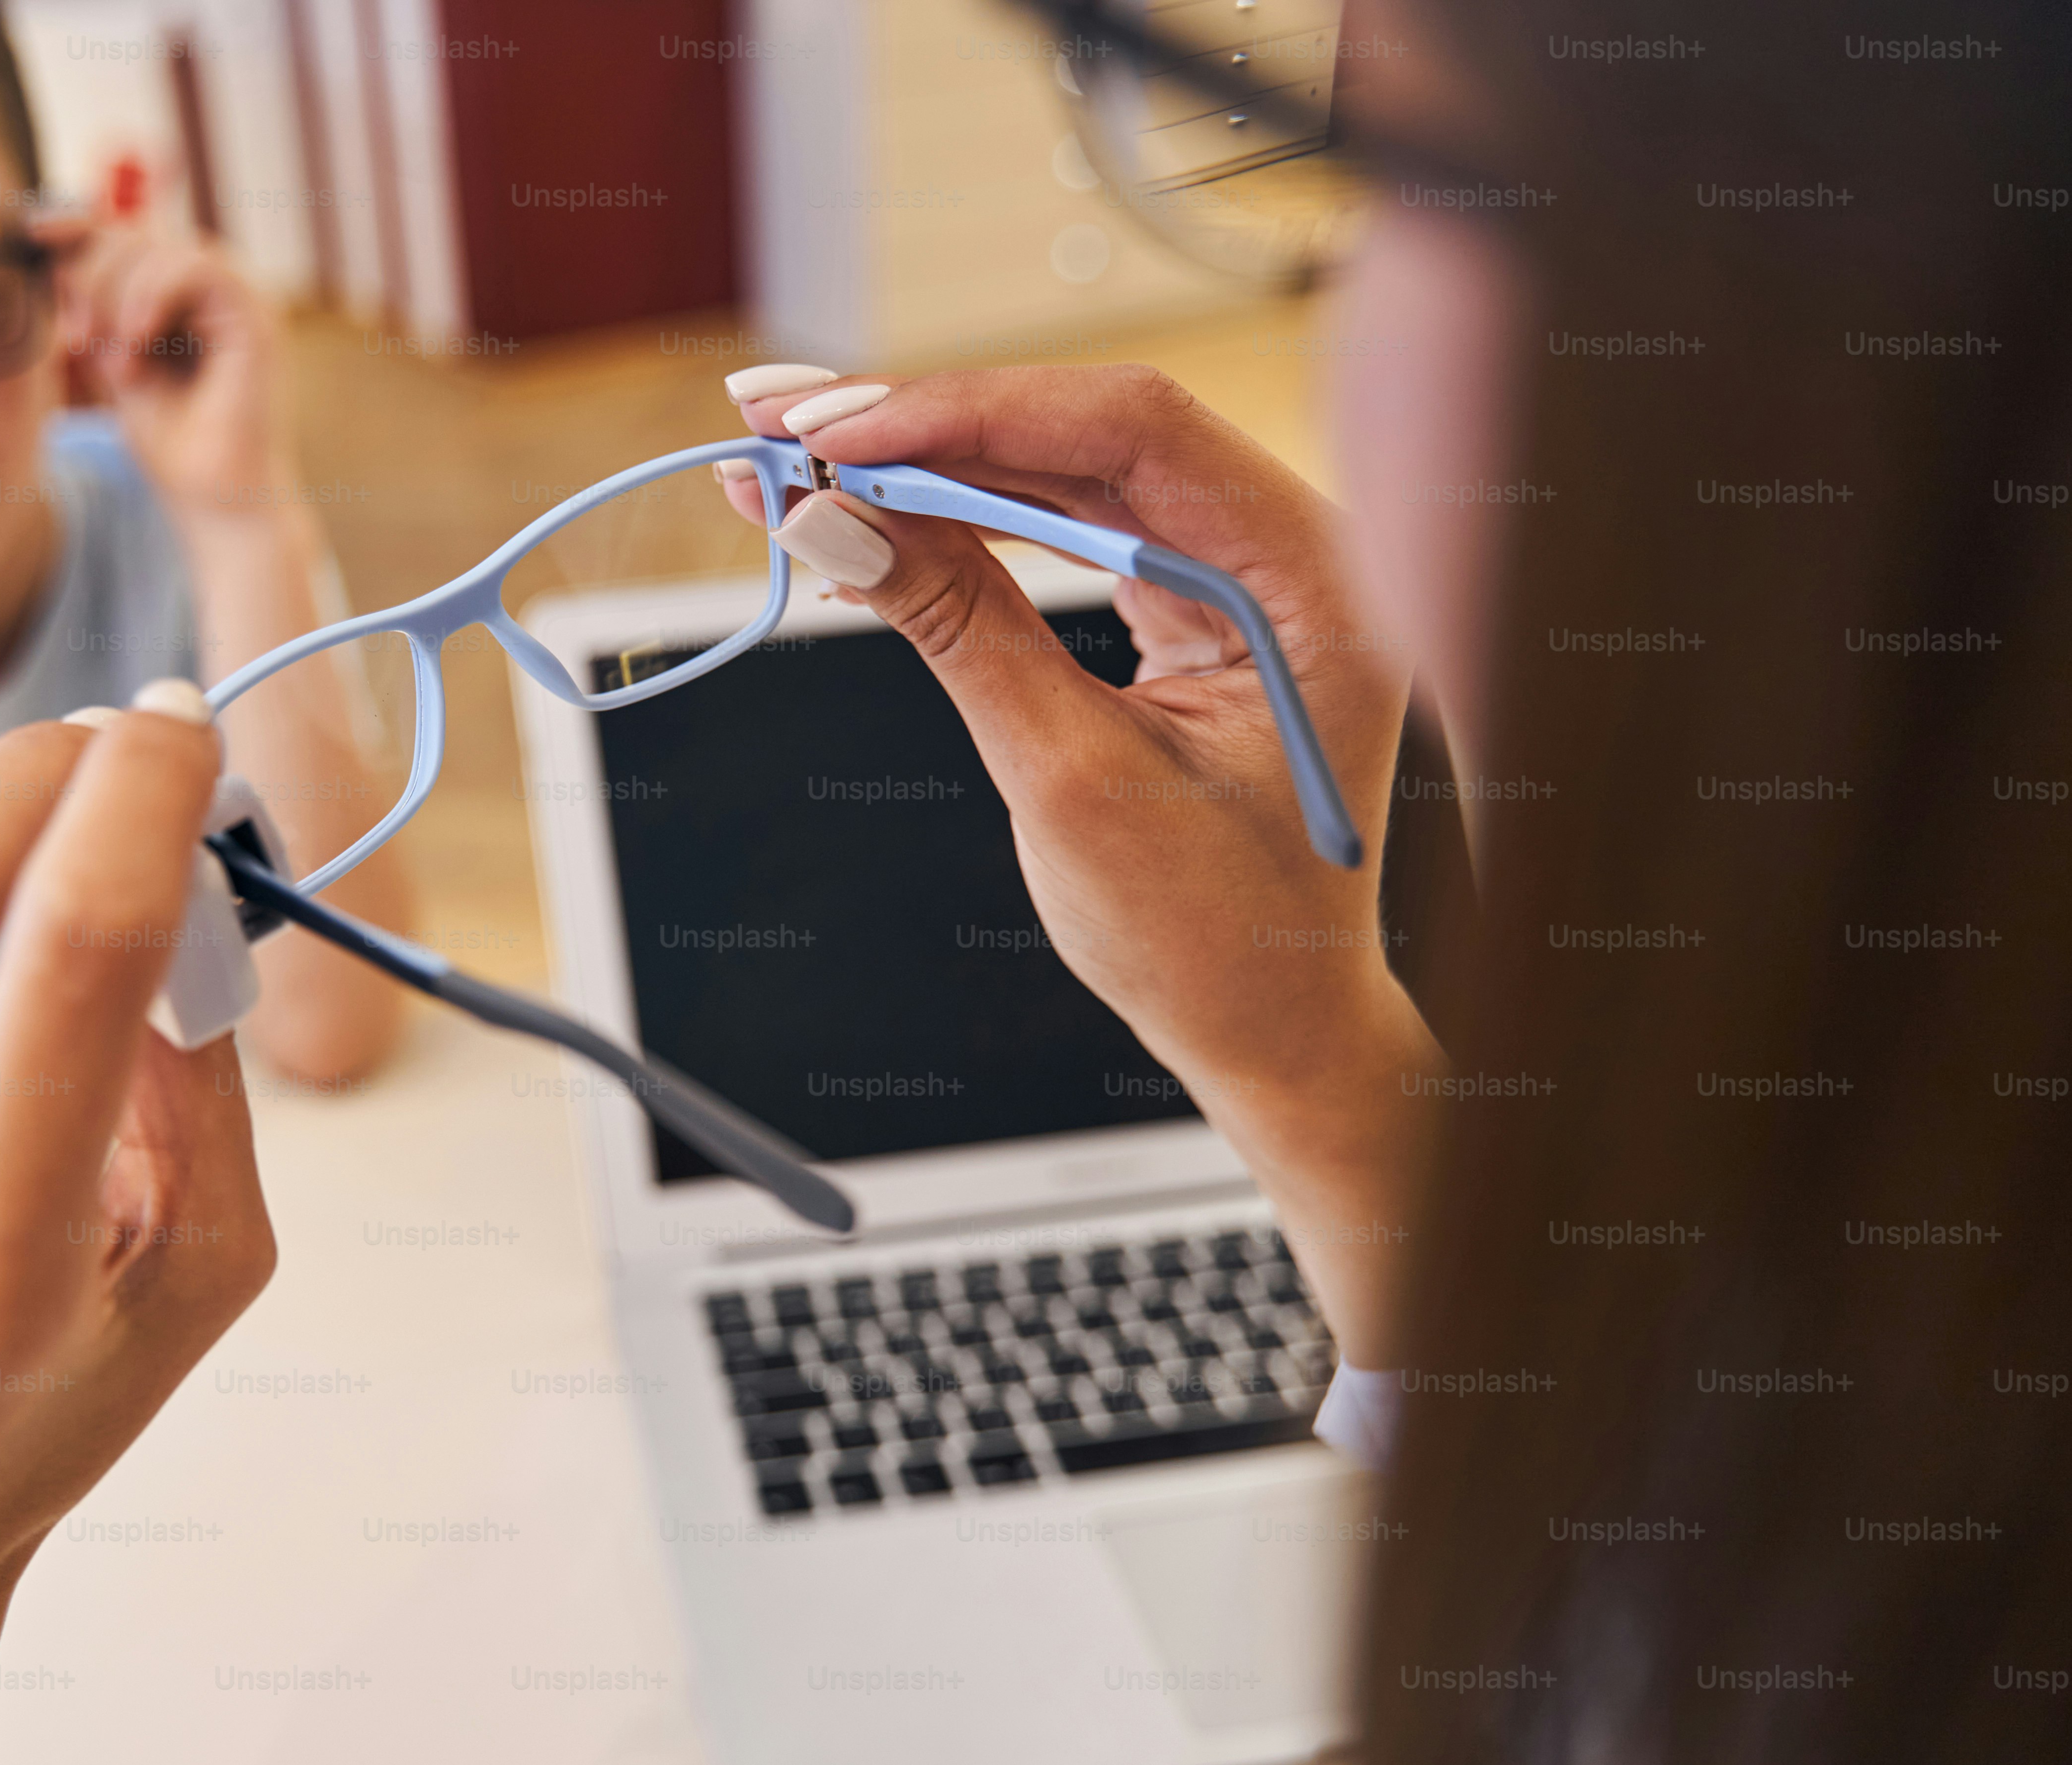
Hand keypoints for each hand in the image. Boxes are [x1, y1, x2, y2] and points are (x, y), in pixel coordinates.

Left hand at [34, 214, 293, 519]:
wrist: (213, 500)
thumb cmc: (169, 443)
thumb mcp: (110, 361)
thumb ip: (92, 309)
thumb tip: (49, 254)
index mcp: (182, 294)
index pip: (125, 234)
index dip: (77, 224)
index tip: (29, 231)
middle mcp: (213, 288)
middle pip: (136, 234)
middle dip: (89, 276)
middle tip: (75, 340)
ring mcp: (238, 297)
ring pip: (162, 245)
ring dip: (118, 296)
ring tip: (113, 364)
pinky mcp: (255, 314)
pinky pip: (199, 266)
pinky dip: (155, 295)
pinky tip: (137, 340)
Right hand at [730, 366, 1442, 1358]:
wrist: (1272, 1030)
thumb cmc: (1212, 935)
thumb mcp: (1070, 781)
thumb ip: (959, 631)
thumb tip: (832, 521)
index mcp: (1314, 581)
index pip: (1133, 431)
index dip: (972, 413)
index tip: (837, 433)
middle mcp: (1286, 550)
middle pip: (1086, 433)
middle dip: (922, 425)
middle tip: (772, 416)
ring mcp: (1234, 574)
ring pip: (1062, 473)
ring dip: (923, 463)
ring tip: (787, 453)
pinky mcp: (1185, 607)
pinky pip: (1064, 530)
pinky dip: (959, 522)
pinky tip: (861, 511)